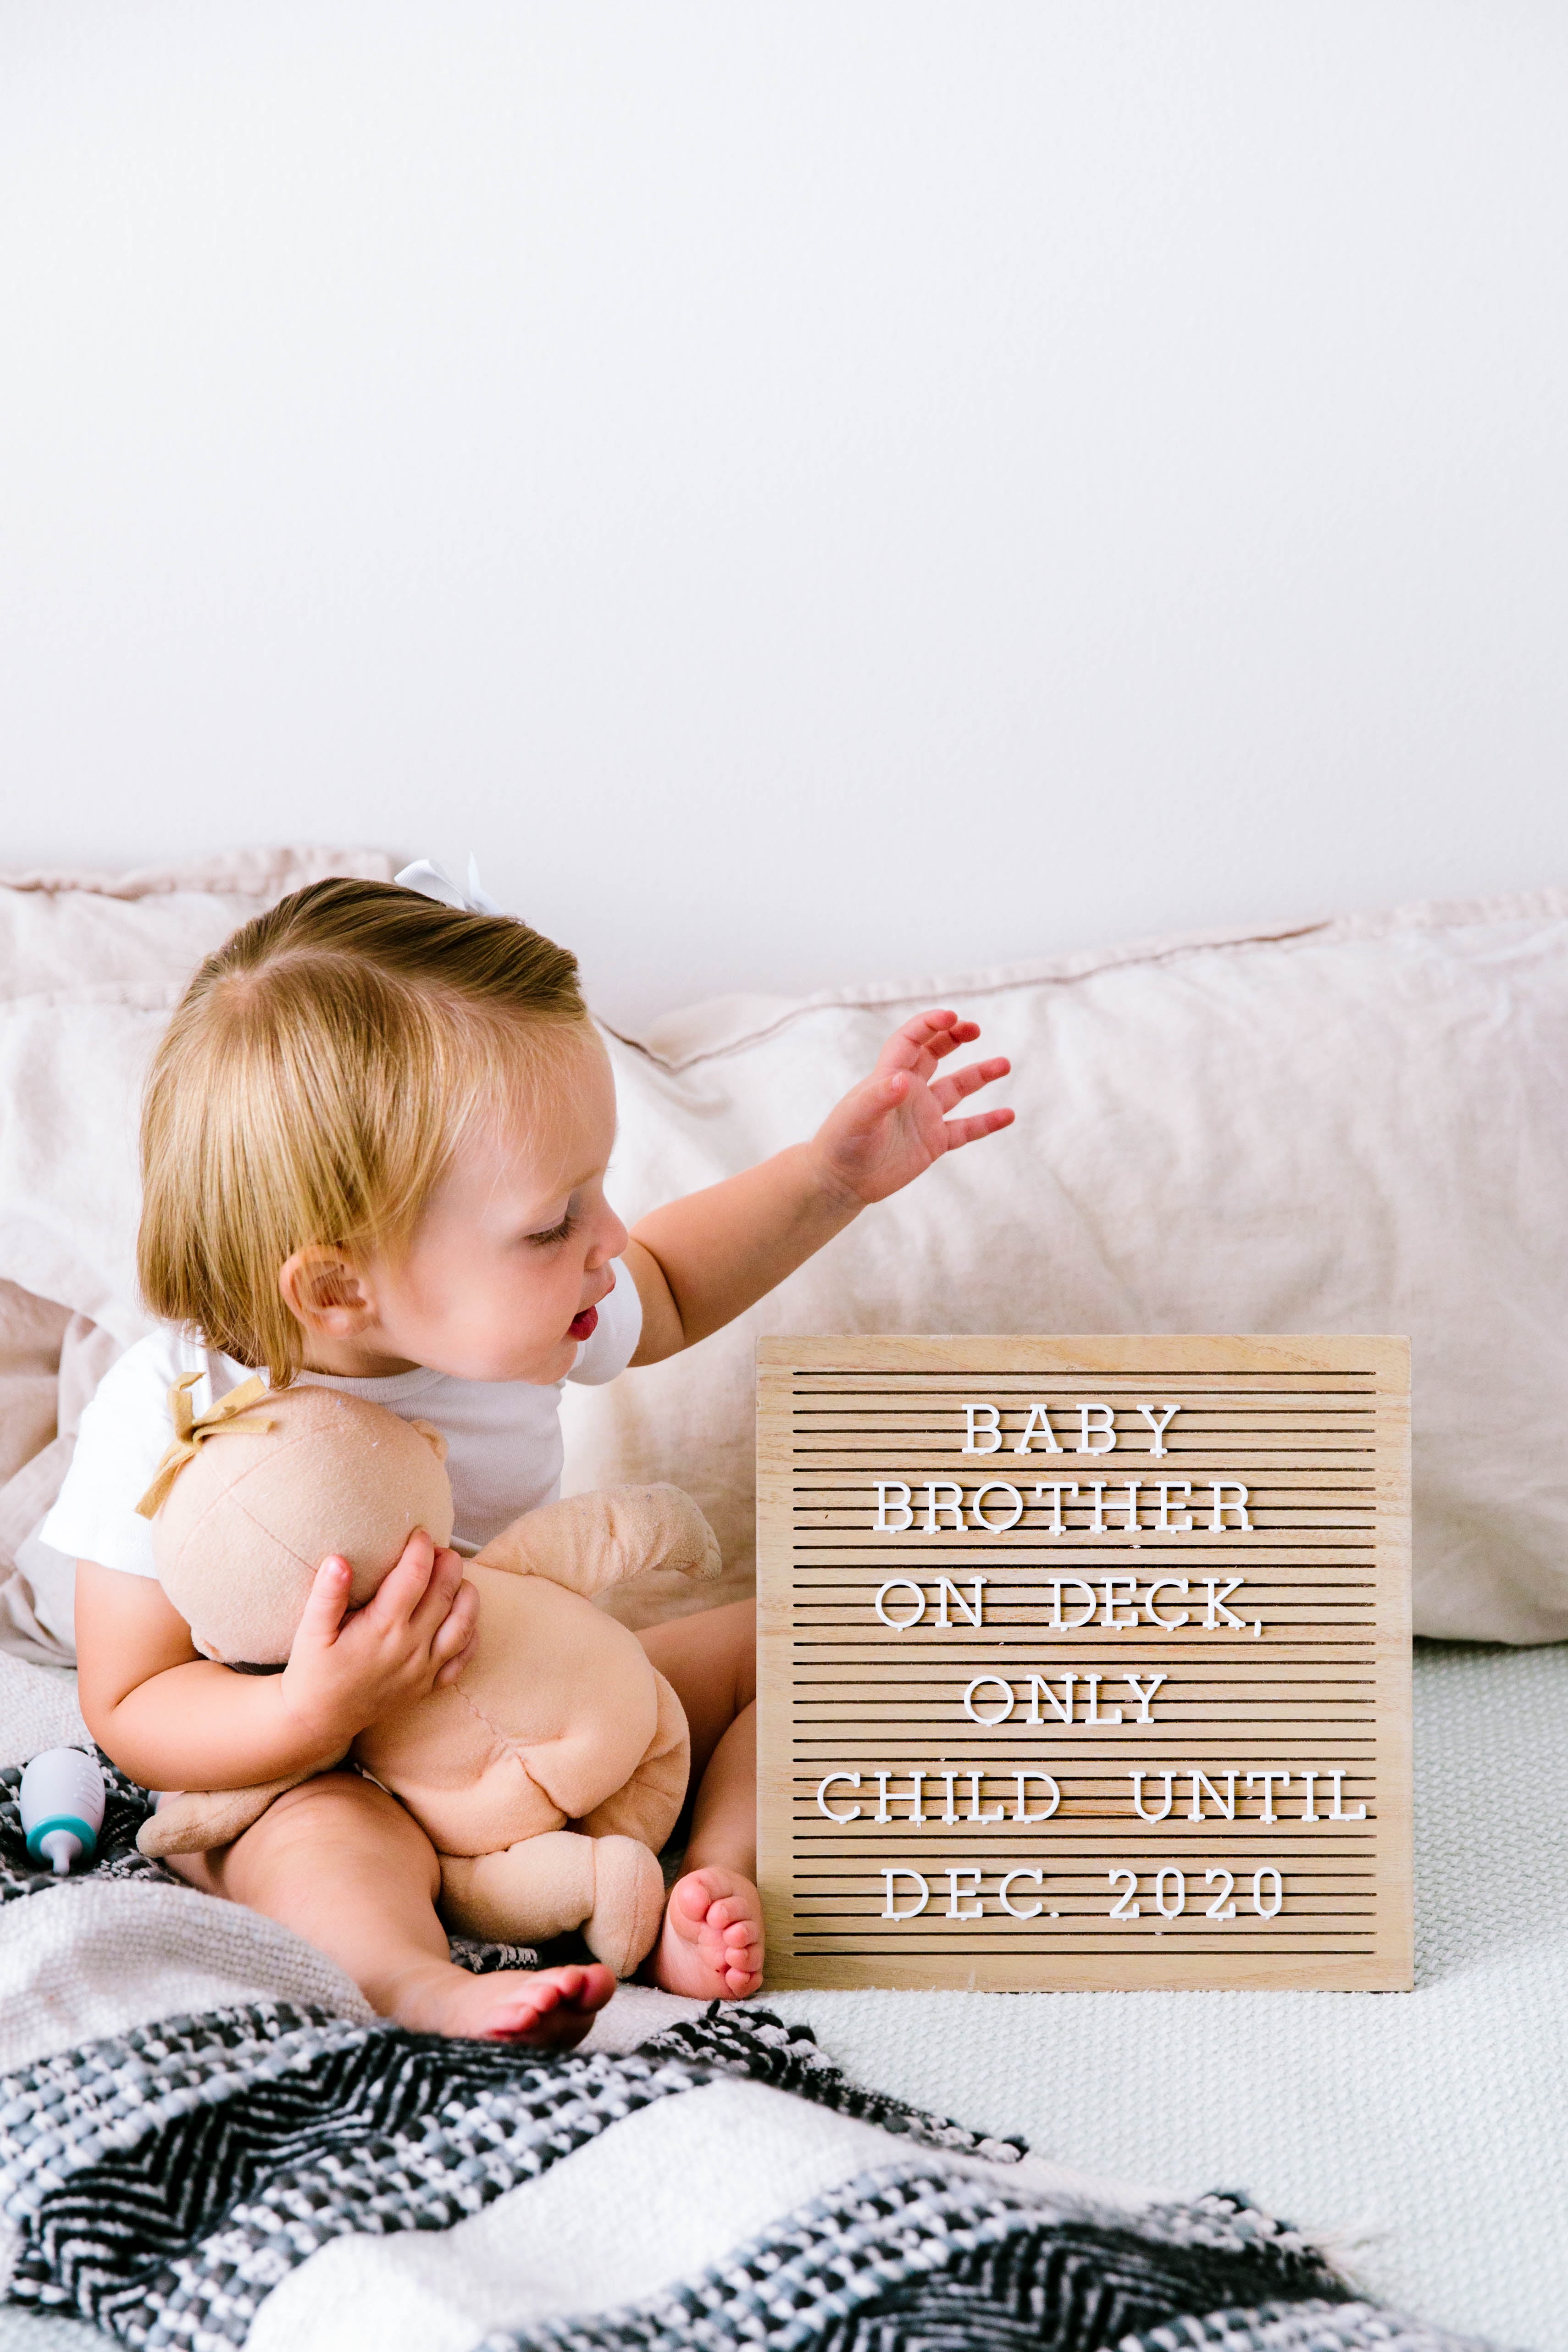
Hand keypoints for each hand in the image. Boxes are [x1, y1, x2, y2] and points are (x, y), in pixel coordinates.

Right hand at [280, 1530, 477, 1754]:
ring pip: (464, 1624)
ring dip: (467, 1594)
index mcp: (383, 1628)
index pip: (414, 1576)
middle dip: (448, 1564)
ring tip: (456, 1576)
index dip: (421, 1549)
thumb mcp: (310, 1632)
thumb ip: (327, 1595)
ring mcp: (424, 1669)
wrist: (318, 1720)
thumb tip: (339, 1560)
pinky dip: (472, 1634)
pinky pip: (463, 1659)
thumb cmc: (312, 1671)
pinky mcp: (428, 1686)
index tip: (419, 1532)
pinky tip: (465, 1617)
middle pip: (445, 1594)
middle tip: (439, 1549)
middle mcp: (411, 1647)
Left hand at [811, 1010, 1012, 1208]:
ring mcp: (923, 1116)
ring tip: (1004, 1063)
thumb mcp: (857, 1118)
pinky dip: (986, 1122)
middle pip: (934, 1053)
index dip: (930, 1025)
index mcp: (889, 1077)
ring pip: (957, 1088)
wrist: (841, 1181)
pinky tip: (1008, 1115)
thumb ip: (878, 1098)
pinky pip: (965, 1128)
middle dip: (954, 1037)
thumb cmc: (841, 1143)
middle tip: (975, 1029)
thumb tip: (903, 1082)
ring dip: (980, 1074)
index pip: (911, 1040)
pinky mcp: (933, 1141)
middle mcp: (909, 1091)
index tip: (952, 1017)